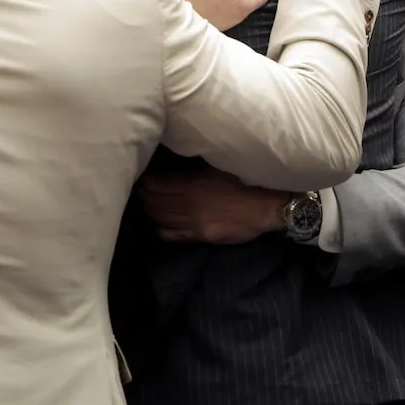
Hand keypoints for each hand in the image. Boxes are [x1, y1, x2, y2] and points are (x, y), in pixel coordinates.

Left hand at [137, 167, 287, 244]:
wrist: (264, 207)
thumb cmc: (244, 183)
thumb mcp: (219, 169)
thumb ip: (196, 172)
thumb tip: (180, 169)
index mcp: (192, 184)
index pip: (159, 184)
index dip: (148, 183)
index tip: (143, 181)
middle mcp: (187, 203)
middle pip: (156, 201)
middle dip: (145, 197)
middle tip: (140, 194)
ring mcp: (192, 222)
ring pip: (161, 218)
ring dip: (150, 212)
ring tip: (146, 207)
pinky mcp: (199, 236)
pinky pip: (171, 236)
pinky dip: (159, 231)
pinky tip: (156, 227)